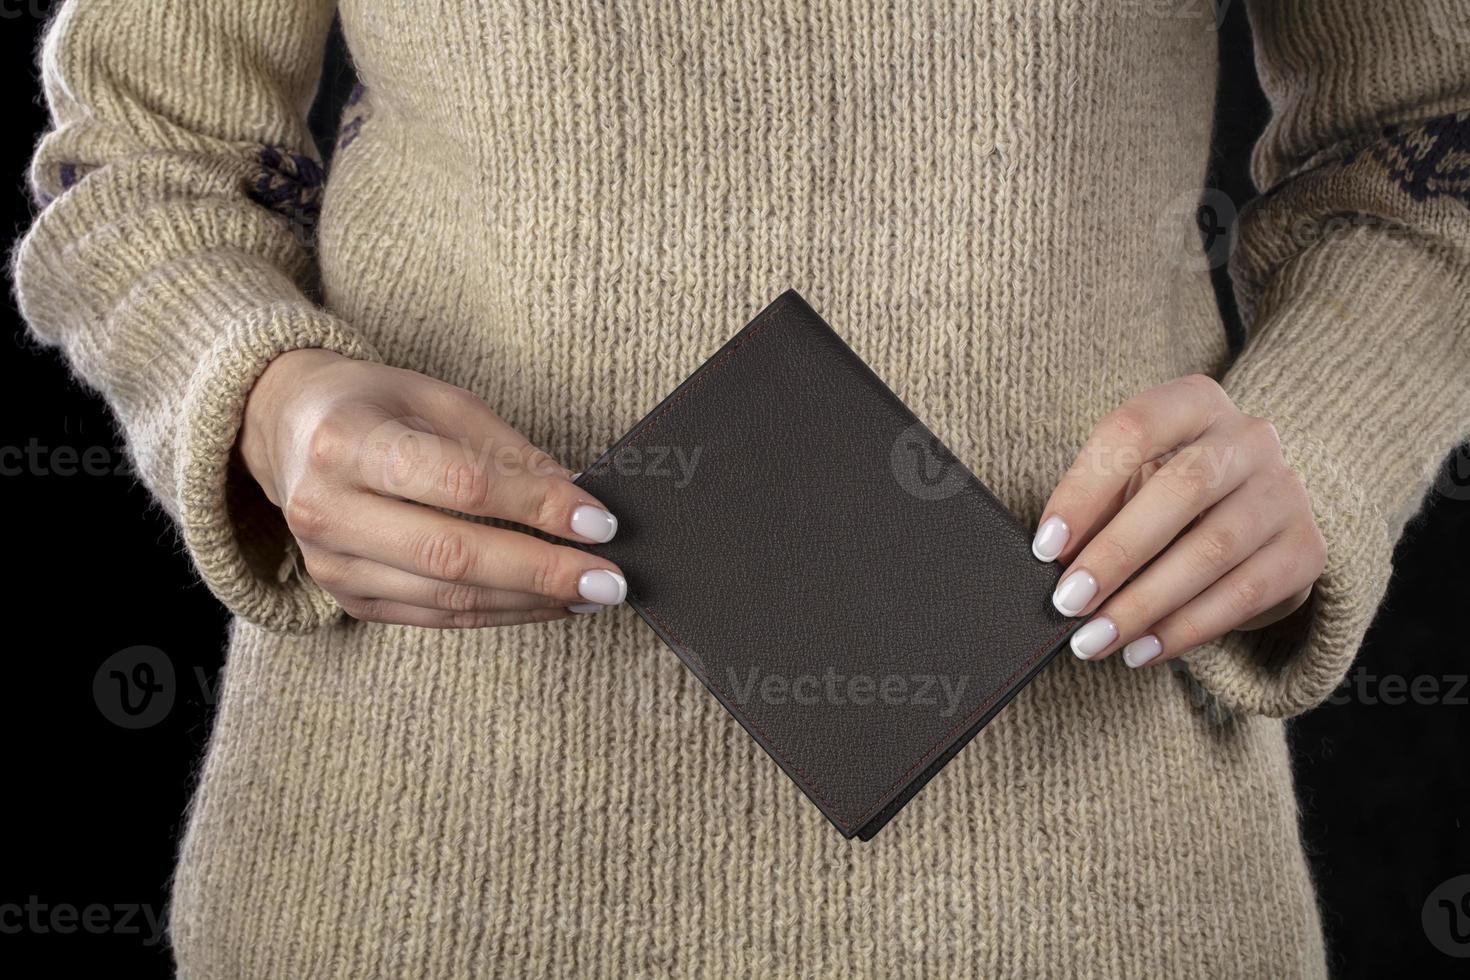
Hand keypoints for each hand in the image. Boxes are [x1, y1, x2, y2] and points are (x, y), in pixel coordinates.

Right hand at [238, 348, 626, 627]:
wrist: (288, 430)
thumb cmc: (374, 406)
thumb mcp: (439, 400)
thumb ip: (505, 451)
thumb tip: (577, 500)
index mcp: (348, 441)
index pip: (460, 483)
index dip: (535, 505)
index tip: (599, 520)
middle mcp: (327, 508)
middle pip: (452, 554)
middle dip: (543, 570)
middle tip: (609, 578)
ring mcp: (330, 562)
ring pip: (448, 596)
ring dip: (531, 600)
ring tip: (590, 592)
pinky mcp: (345, 597)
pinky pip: (436, 617)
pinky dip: (501, 612)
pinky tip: (547, 603)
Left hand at [1031, 374, 1325, 666]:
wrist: (1255, 521)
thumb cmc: (1168, 496)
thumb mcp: (1131, 482)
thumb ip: (1097, 508)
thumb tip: (1054, 562)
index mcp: (1195, 403)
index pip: (1134, 429)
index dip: (1084, 489)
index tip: (1046, 547)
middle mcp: (1249, 438)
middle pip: (1181, 489)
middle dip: (1116, 552)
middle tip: (1069, 601)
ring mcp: (1284, 492)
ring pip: (1213, 549)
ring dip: (1144, 603)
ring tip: (1095, 638)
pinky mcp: (1305, 549)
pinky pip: (1242, 594)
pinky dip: (1184, 629)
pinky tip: (1141, 650)